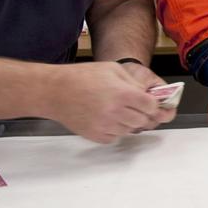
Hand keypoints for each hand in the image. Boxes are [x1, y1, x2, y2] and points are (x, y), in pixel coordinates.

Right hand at [46, 62, 173, 143]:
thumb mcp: (113, 70)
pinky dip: (115, 130)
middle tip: (136, 108)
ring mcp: (104, 126)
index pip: (151, 106)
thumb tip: (148, 94)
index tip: (149, 102)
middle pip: (142, 121)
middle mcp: (115, 112)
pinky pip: (114, 137)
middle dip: (143, 114)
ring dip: (128, 122)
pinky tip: (107, 118)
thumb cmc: (82, 77)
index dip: (153, 104)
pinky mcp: (94, 135)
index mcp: (122, 94)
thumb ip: (134, 83)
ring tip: (118, 110)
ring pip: (129, 130)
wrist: (54, 91)